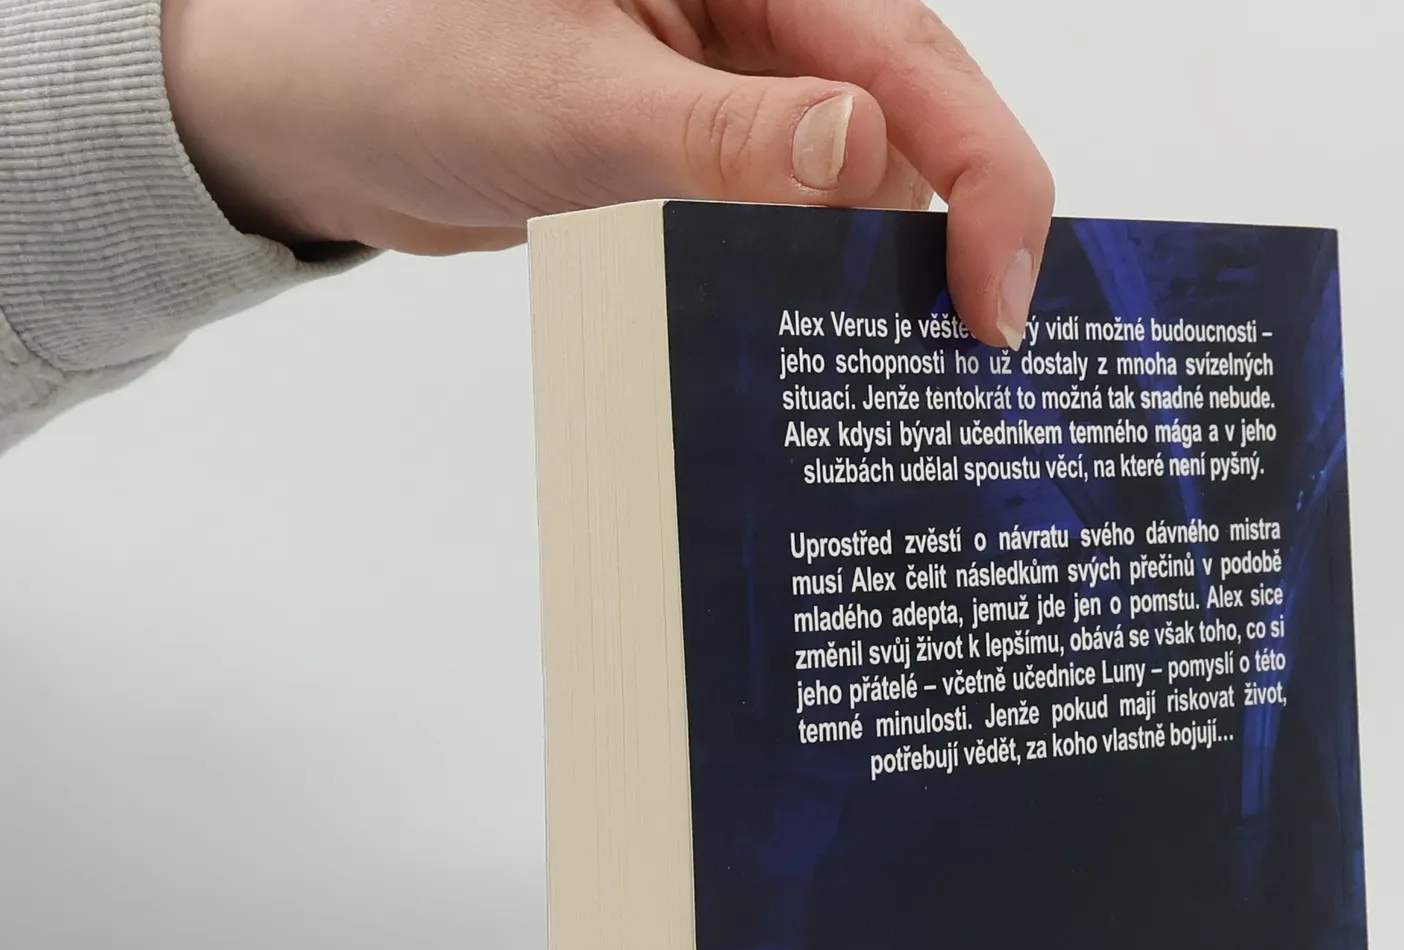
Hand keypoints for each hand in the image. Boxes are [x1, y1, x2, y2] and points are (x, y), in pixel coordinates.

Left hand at [161, 0, 1053, 346]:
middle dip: (965, 231)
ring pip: (878, 167)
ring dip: (905, 262)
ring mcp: (746, 76)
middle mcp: (767, 8)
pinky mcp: (718, 137)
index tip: (994, 304)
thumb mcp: (575, 106)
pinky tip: (850, 337)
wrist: (318, 114)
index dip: (984, 184)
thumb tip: (868, 150)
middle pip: (925, 114)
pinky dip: (836, 269)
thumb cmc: (408, 64)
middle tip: (985, 356)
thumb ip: (728, 135)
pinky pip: (811, 201)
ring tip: (931, 369)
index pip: (916, 60)